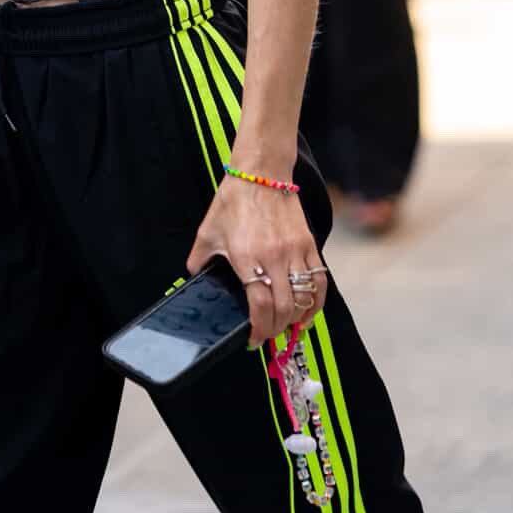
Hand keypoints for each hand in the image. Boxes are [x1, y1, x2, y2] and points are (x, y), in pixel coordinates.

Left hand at [187, 175, 326, 345]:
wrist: (261, 173)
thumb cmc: (233, 201)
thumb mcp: (207, 233)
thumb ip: (199, 260)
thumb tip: (193, 277)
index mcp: (247, 257)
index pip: (260, 305)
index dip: (260, 329)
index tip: (254, 339)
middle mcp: (274, 257)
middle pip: (284, 308)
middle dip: (276, 329)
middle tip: (268, 334)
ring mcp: (295, 251)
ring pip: (304, 297)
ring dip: (296, 318)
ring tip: (288, 326)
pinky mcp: (309, 244)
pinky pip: (319, 280)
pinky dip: (316, 301)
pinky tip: (308, 311)